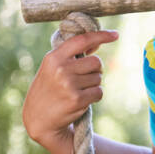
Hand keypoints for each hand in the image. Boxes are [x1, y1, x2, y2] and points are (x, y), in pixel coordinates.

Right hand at [22, 28, 118, 146]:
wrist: (39, 118)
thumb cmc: (49, 89)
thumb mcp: (52, 67)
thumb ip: (71, 55)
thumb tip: (97, 42)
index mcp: (54, 57)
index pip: (82, 40)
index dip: (101, 36)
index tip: (115, 35)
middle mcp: (61, 69)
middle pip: (96, 62)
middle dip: (94, 70)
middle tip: (82, 79)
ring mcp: (69, 84)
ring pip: (98, 78)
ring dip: (92, 84)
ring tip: (77, 90)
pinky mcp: (77, 99)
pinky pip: (98, 92)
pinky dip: (94, 96)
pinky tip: (81, 100)